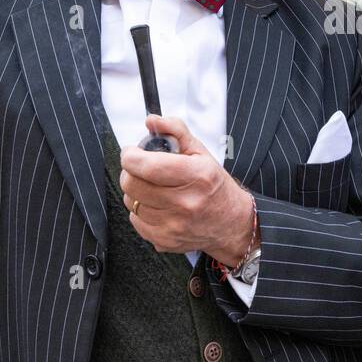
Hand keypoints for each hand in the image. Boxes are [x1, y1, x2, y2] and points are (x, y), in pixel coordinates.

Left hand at [120, 114, 255, 265]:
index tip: (132, 152)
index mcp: (197, 176)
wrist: (231, 223)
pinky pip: (135, 221)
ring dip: (137, 192)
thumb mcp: (201, 152)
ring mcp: (174, 225)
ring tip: (154, 188)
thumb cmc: (215, 186)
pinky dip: (141, 211)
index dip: (131, 156)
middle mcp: (185, 202)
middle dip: (130, 172)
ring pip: (131, 202)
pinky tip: (157, 205)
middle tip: (140, 168)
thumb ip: (176, 131)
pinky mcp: (165, 240)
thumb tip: (152, 121)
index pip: (148, 166)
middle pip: (132, 184)